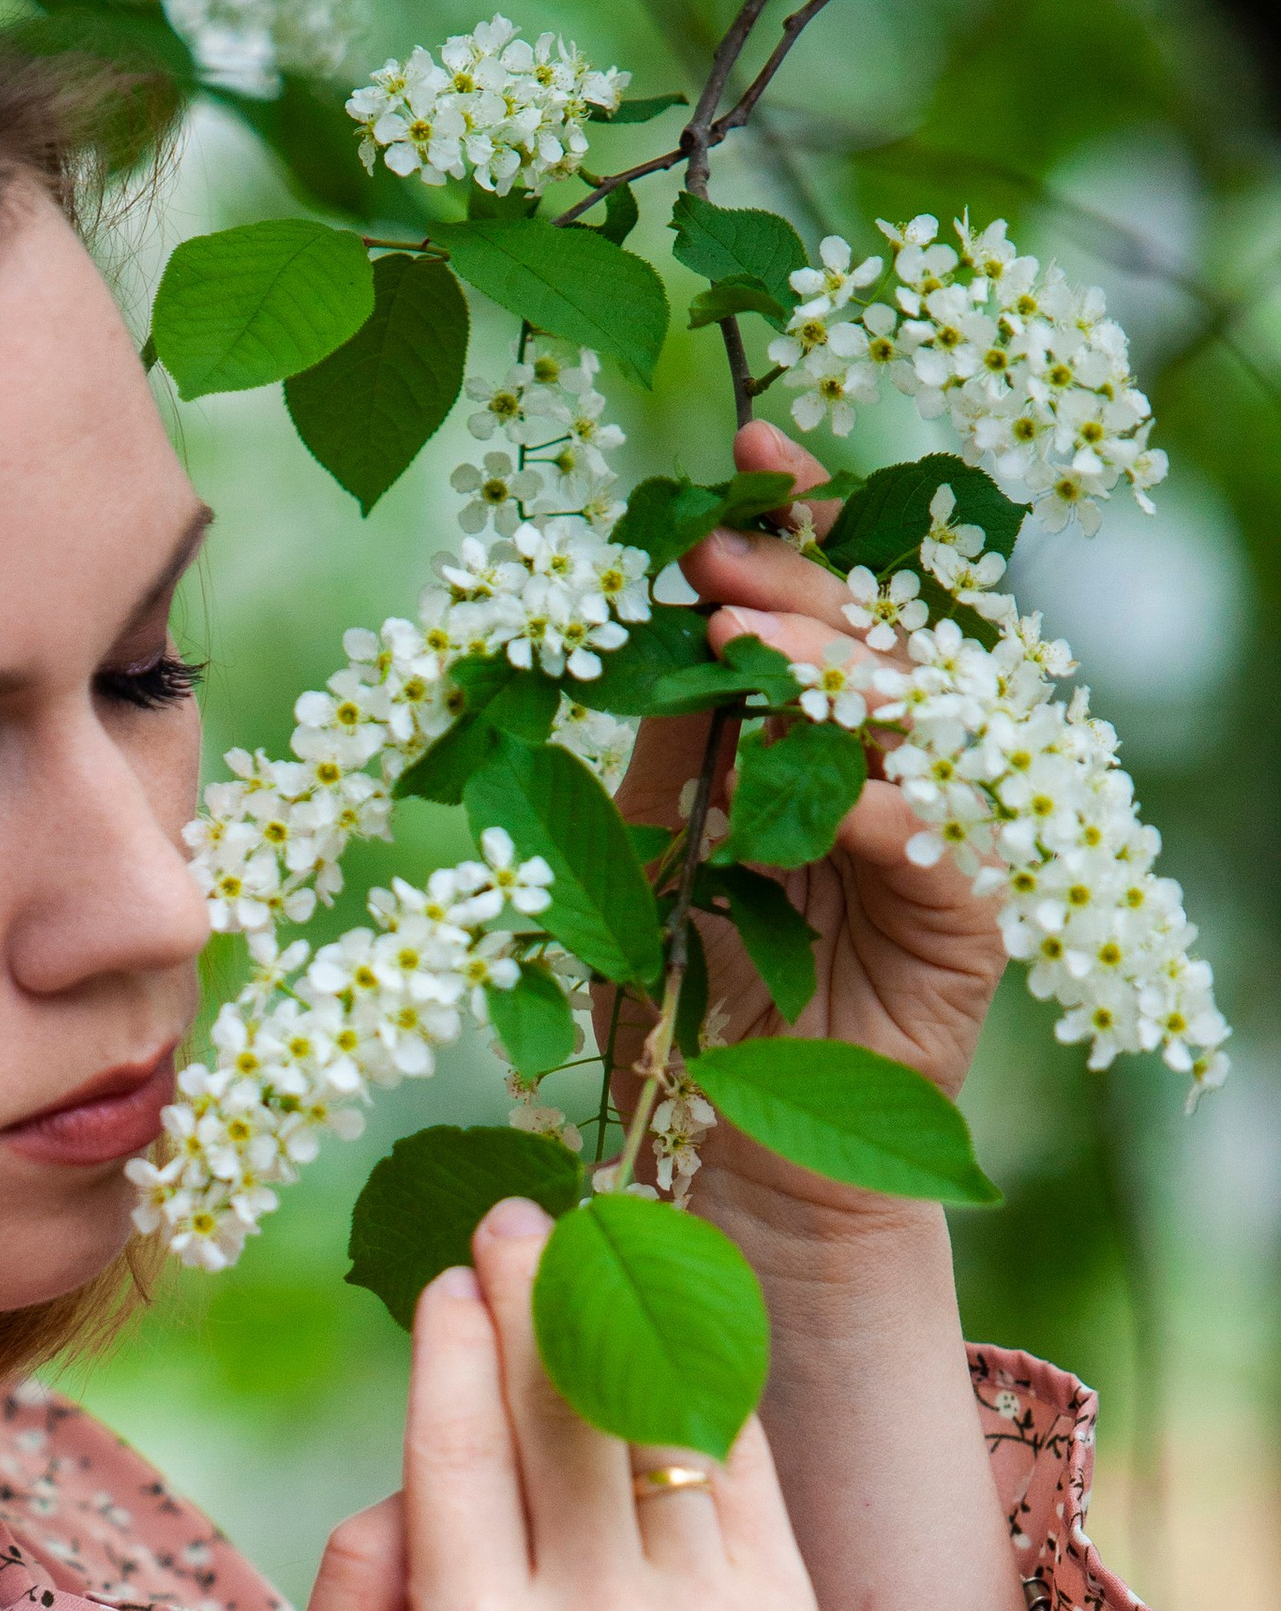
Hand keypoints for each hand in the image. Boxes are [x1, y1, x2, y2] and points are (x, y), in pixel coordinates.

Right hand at [289, 1196, 827, 1610]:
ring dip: (628, 1310)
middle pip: (564, 1406)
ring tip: (603, 1243)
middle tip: (520, 1219)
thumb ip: (343, 1583)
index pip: (461, 1443)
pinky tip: (674, 1320)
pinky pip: (735, 1462)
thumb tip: (414, 1460)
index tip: (455, 1277)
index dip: (459, 1338)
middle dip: (539, 1287)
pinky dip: (702, 1378)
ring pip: (659, 1416)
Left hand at [619, 418, 1007, 1234]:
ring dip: (829, 679)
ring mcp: (934, 836)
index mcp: (809, 739)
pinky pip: (938, 843)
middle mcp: (883, 770)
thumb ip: (669, 745)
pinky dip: (882, 807)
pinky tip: (829, 784)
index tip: (742, 451)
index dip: (792, 524)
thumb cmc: (675, 1009)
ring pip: (912, 723)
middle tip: (720, 551)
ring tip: (741, 650)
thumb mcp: (641, 852)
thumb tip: (658, 618)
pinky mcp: (968, 921)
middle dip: (794, 585)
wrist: (721, 1159)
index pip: (818, 605)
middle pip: (868, 642)